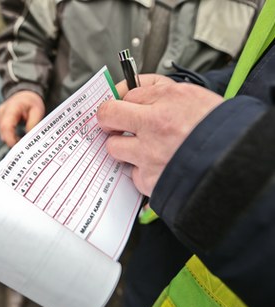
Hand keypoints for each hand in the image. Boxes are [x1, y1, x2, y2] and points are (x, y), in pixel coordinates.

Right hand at [0, 91, 44, 146]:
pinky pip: (3, 131)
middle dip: (11, 141)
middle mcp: (2, 111)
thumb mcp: (37, 112)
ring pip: (2, 132)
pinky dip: (10, 136)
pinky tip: (18, 138)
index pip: (6, 125)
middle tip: (23, 148)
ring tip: (22, 142)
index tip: (17, 147)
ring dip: (11, 139)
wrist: (25, 94)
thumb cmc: (32, 102)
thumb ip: (32, 125)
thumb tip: (28, 139)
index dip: (10, 138)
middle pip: (3, 130)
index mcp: (12, 107)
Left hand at [97, 74, 223, 195]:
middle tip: (115, 123)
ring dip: (123, 147)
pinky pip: (132, 174)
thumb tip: (131, 88)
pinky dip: (141, 171)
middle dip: (108, 119)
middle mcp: (155, 126)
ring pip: (114, 148)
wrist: (235, 163)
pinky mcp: (149, 180)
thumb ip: (158, 88)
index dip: (123, 98)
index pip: (126, 92)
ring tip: (143, 148)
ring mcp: (149, 155)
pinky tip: (157, 167)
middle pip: (108, 116)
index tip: (122, 103)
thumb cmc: (217, 129)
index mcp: (167, 100)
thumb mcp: (192, 94)